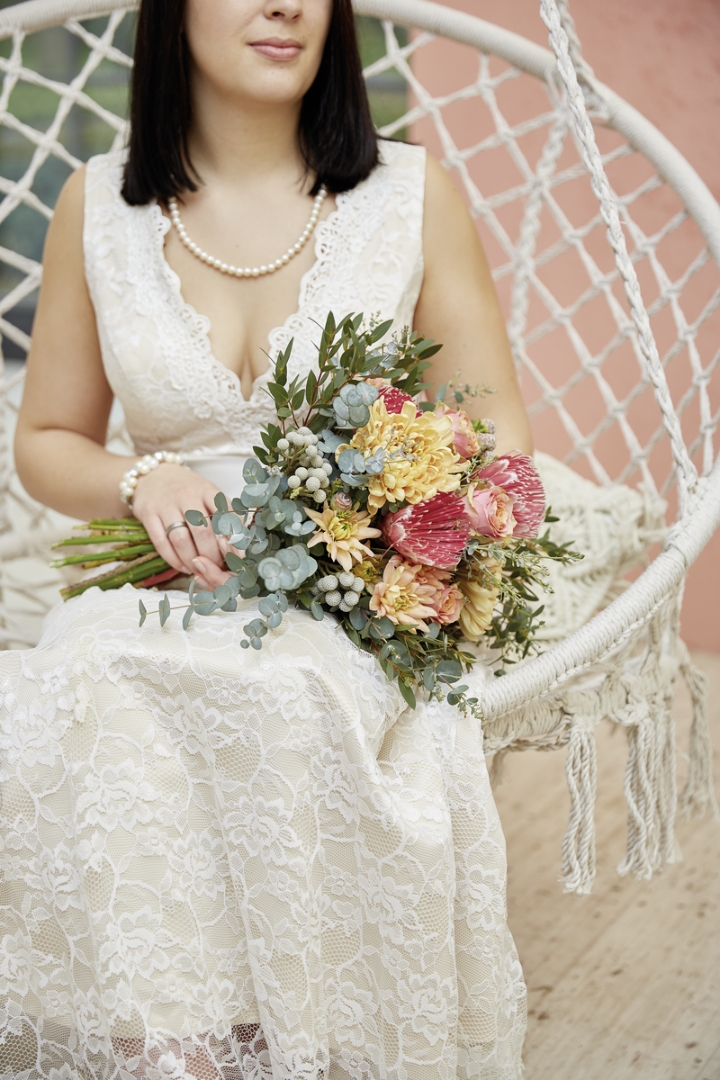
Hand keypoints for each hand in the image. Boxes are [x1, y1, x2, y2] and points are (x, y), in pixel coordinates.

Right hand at [131, 463, 231, 588]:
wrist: (153, 475)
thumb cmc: (188, 491)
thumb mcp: (208, 495)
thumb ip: (223, 515)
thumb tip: (240, 548)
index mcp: (207, 490)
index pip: (224, 515)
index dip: (232, 539)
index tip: (237, 556)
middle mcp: (186, 495)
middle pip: (202, 532)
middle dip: (211, 555)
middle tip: (216, 566)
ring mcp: (165, 505)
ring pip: (181, 539)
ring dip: (191, 559)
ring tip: (199, 569)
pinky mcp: (148, 514)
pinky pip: (161, 543)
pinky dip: (173, 559)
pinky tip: (182, 567)